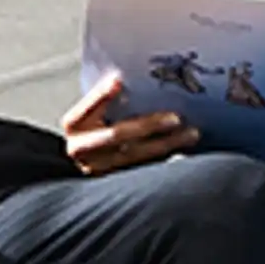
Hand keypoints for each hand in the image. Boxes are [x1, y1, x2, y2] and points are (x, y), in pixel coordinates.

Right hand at [61, 71, 197, 177]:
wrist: (89, 160)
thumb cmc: (94, 127)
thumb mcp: (93, 110)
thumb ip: (106, 98)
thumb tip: (124, 81)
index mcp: (74, 125)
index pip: (88, 107)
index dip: (102, 95)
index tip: (119, 82)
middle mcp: (81, 149)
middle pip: (117, 135)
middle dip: (148, 125)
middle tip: (176, 118)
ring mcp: (97, 169)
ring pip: (135, 156)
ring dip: (165, 144)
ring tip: (190, 134)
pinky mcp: (115, 183)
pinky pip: (143, 169)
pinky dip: (165, 158)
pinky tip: (184, 150)